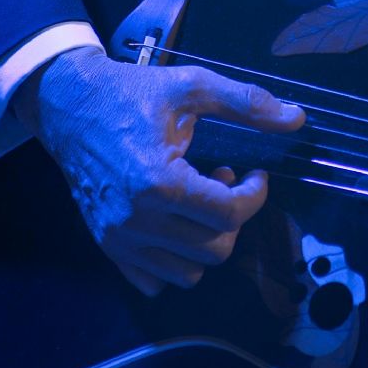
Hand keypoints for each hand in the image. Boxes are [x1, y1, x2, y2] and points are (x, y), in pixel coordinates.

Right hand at [12, 44, 305, 296]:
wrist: (71, 106)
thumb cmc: (133, 93)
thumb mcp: (193, 86)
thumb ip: (247, 103)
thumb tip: (297, 119)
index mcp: (159, 181)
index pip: (229, 213)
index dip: (256, 194)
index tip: (255, 171)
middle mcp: (136, 219)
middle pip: (214, 249)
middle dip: (233, 216)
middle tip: (223, 179)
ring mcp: (118, 239)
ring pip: (189, 273)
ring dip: (206, 240)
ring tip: (197, 200)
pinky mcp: (107, 247)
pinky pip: (155, 281)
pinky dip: (175, 260)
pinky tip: (175, 221)